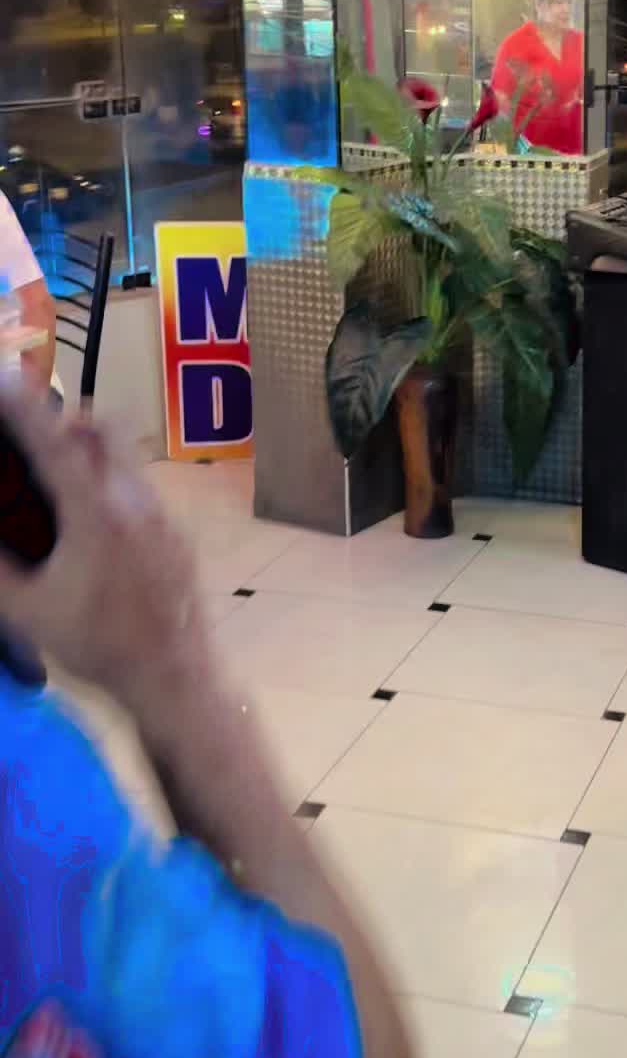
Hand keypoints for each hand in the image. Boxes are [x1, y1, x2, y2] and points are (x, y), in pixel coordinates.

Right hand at [0, 384, 211, 722]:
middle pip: (104, 428)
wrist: (176, 677)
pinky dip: (112, 490)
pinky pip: (141, 492)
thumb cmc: (98, 647)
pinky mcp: (178, 535)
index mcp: (96, 513)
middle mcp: (135, 501)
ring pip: (125, 460)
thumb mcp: (29, 612)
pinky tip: (94, 530)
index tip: (3, 380)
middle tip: (36, 434)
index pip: (54, 442)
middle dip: (68, 420)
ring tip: (59, 485)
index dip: (25, 407)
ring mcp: (163, 515)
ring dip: (91, 456)